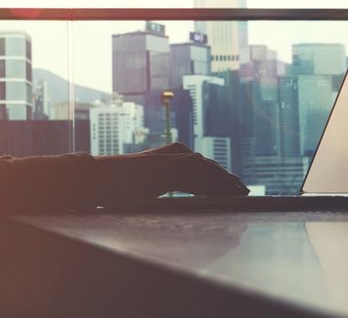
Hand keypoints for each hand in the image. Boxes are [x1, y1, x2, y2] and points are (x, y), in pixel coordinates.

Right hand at [94, 142, 249, 202]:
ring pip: (206, 171)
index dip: (220, 174)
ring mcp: (172, 160)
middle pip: (209, 166)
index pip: (203, 163)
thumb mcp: (151, 178)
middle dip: (228, 178)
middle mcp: (175, 153)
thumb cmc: (122, 180)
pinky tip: (222, 197)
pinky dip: (212, 188)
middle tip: (244, 190)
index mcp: (172, 152)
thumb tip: (185, 187)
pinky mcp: (168, 172)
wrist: (102, 176)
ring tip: (240, 194)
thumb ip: (168, 179)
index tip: (234, 185)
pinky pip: (196, 180)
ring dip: (225, 183)